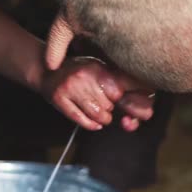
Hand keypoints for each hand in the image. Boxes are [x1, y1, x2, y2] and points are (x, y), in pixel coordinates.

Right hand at [40, 57, 154, 131]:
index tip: (125, 103)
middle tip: (105, 106)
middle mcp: (84, 75)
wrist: (46, 70)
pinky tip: (93, 122)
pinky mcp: (59, 98)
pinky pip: (81, 119)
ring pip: (97, 115)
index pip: (121, 90)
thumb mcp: (99, 70)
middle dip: (110, 110)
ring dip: (102, 119)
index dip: (125, 101)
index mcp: (98, 67)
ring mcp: (70, 87)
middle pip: (109, 105)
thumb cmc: (78, 73)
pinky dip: (90, 124)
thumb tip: (145, 106)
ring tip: (99, 113)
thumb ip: (120, 84)